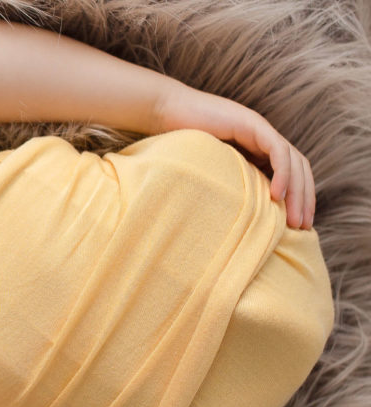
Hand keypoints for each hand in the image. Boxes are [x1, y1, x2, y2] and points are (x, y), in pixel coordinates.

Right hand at [155, 85, 314, 228]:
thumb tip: (239, 220)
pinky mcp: (253, 125)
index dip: (298, 199)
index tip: (297, 227)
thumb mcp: (211, 172)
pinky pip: (278, 150)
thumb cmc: (180, 146)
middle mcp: (265, 140)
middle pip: (299, 170)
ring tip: (294, 218)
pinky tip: (277, 195)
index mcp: (258, 152)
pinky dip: (282, 172)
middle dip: (304, 199)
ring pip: (294, 161)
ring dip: (297, 191)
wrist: (167, 113)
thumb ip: (229, 186)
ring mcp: (261, 131)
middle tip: (302, 227)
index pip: (291, 175)